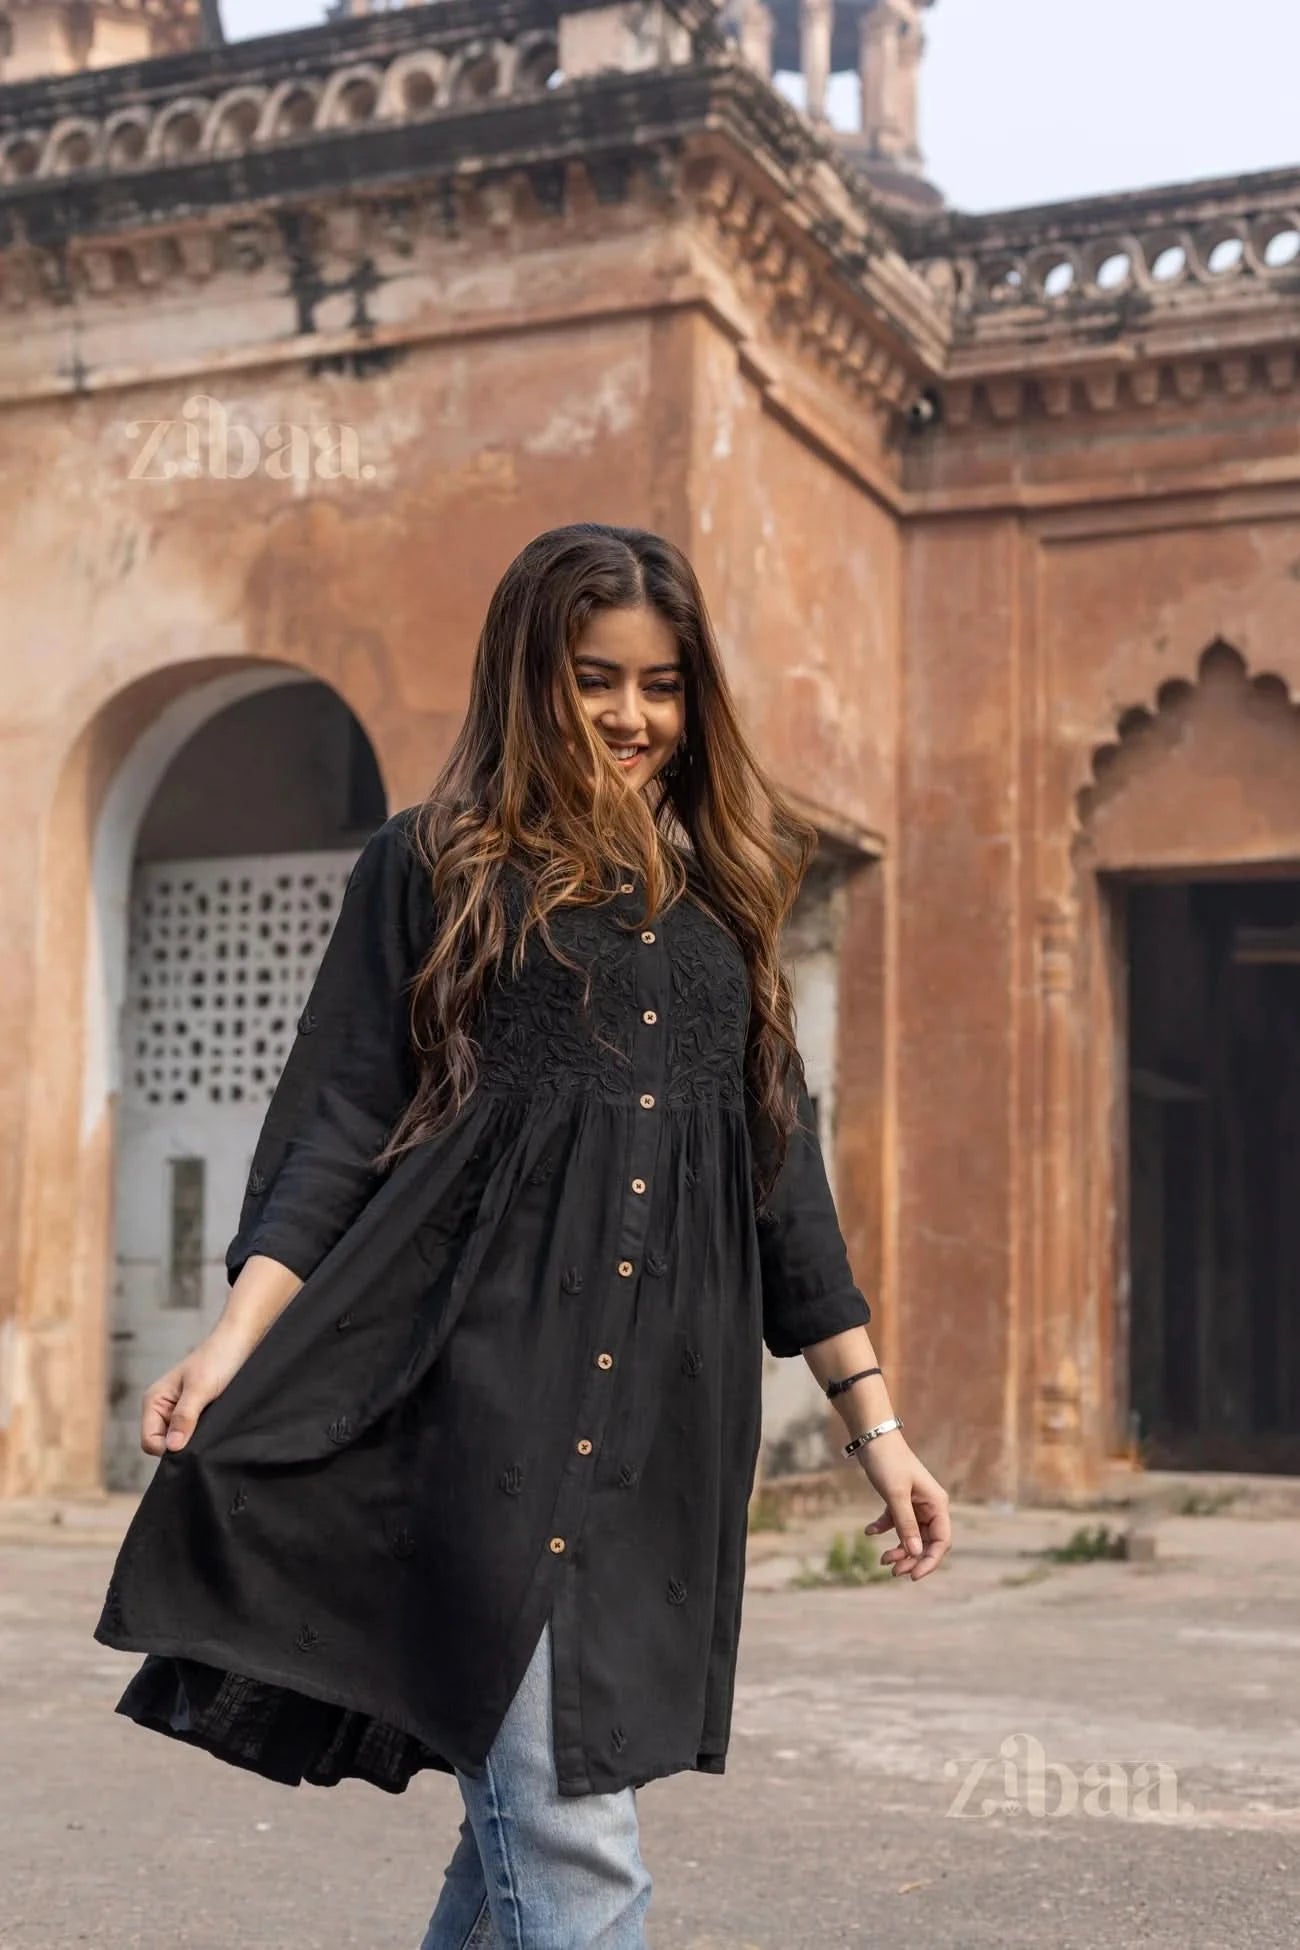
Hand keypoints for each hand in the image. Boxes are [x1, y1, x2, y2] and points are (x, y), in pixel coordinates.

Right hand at [139, 1322, 253, 1456]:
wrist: (241, 1340)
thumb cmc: (218, 1358)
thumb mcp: (201, 1388)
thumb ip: (184, 1417)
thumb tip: (172, 1447)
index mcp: (154, 1401)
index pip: (149, 1441)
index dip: (168, 1449)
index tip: (193, 1444)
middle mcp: (164, 1409)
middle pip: (164, 1444)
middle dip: (182, 1445)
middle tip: (206, 1435)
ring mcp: (180, 1412)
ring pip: (181, 1441)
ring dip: (195, 1440)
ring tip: (214, 1427)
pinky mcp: (198, 1413)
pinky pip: (195, 1434)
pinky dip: (205, 1434)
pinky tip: (218, 1426)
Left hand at [857, 1434, 950, 1580]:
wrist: (872, 1436)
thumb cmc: (887, 1462)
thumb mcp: (895, 1495)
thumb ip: (905, 1524)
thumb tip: (915, 1553)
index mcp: (936, 1504)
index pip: (941, 1541)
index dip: (929, 1561)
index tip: (912, 1576)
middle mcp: (930, 1505)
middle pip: (926, 1542)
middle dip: (911, 1558)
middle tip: (892, 1570)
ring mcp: (915, 1503)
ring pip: (912, 1535)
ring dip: (899, 1548)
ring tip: (882, 1560)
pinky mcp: (900, 1499)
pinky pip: (896, 1522)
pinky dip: (885, 1529)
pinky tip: (870, 1531)